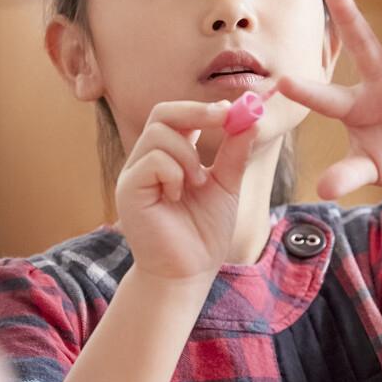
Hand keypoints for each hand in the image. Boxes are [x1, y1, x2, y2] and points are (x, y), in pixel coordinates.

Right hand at [115, 100, 259, 280]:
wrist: (187, 273)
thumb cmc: (203, 233)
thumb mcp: (226, 186)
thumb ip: (235, 153)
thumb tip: (252, 118)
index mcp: (168, 156)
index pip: (176, 116)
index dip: (203, 108)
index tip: (233, 110)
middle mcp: (146, 160)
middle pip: (162, 113)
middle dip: (196, 112)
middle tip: (224, 117)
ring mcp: (134, 174)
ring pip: (159, 135)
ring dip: (188, 155)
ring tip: (198, 182)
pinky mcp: (128, 190)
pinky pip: (152, 161)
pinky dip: (174, 172)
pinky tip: (180, 195)